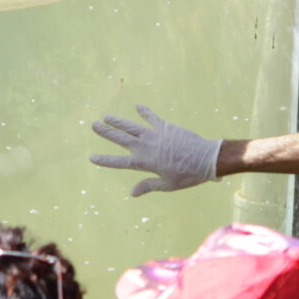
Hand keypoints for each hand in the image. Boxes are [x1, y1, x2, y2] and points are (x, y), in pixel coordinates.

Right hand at [90, 105, 221, 195]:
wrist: (205, 159)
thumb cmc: (188, 176)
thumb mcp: (167, 185)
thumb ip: (148, 186)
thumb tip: (132, 193)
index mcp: (144, 163)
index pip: (119, 162)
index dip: (105, 160)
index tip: (92, 157)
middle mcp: (145, 147)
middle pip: (121, 139)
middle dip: (106, 132)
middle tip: (93, 125)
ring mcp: (155, 135)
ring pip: (132, 126)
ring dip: (118, 121)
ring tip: (106, 116)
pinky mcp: (166, 126)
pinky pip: (152, 117)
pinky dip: (145, 111)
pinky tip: (137, 106)